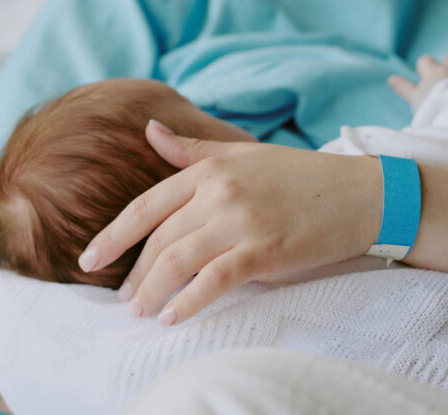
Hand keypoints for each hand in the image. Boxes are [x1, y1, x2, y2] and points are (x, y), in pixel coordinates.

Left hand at [79, 120, 383, 325]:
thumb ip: (192, 149)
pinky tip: (173, 318)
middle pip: (159, 239)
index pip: (146, 205)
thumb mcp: (243, 154)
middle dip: (133, 273)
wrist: (359, 193)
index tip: (88, 260)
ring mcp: (241, 222)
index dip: (113, 236)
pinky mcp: (264, 251)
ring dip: (152, 292)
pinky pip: (214, 281)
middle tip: (122, 299)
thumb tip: (149, 130)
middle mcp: (220, 192)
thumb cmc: (300, 175)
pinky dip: (189, 302)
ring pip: (178, 262)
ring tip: (139, 313)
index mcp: (211, 168)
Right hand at [388, 54, 447, 108]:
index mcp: (432, 71)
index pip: (425, 60)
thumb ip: (403, 88)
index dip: (425, 69)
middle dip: (446, 67)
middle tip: (446, 83)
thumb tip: (390, 79)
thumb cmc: (433, 108)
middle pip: (447, 58)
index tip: (426, 80)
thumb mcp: (415, 99)